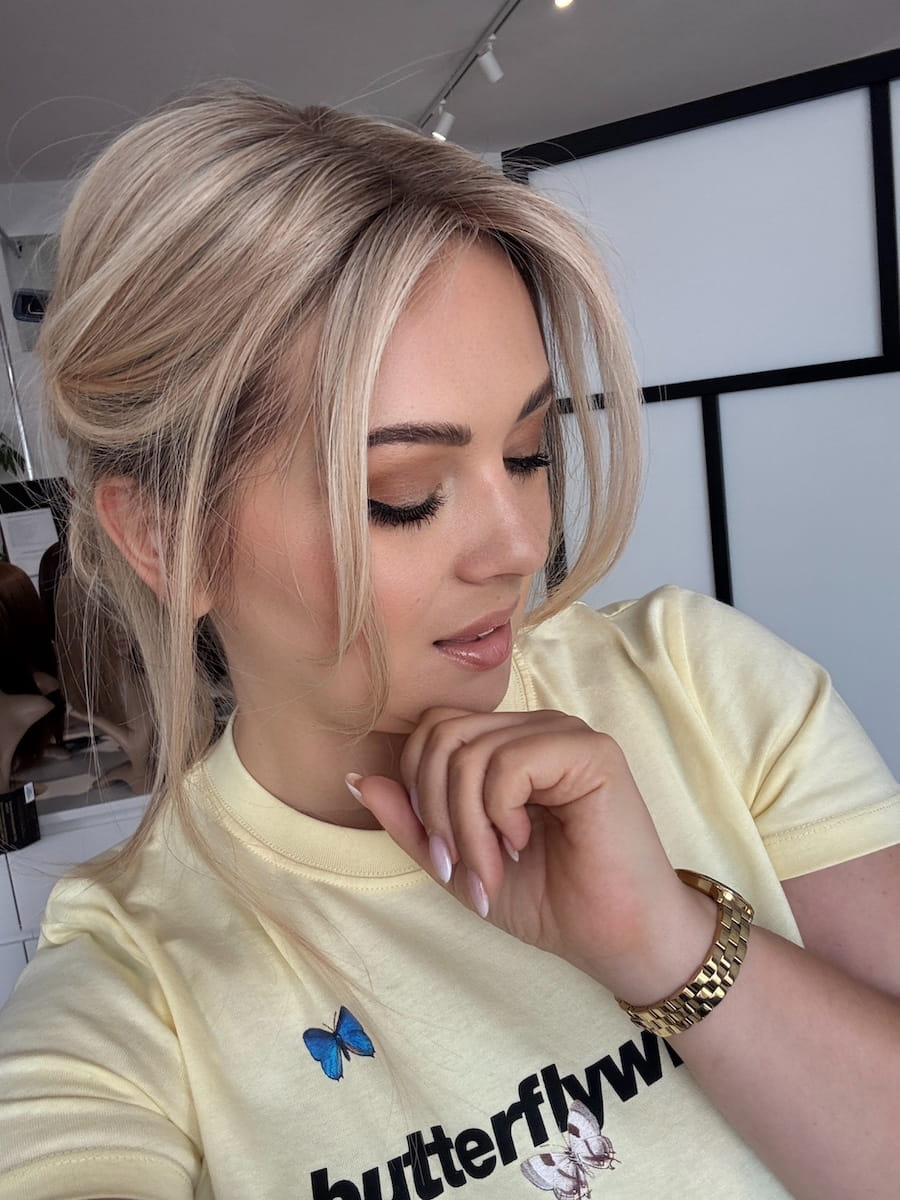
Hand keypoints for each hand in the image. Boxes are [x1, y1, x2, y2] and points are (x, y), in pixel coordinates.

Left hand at [352, 708, 716, 1000]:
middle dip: (434, 810)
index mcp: (508, 744)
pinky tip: (521, 842)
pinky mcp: (591, 751)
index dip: (417, 790)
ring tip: (490, 868)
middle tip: (457, 866)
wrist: (617, 939)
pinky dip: (497, 815)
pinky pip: (508, 764)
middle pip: (442, 734)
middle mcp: (536, 728)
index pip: (433, 729)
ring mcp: (565, 734)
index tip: (440, 858)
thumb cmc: (549, 900)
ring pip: (469, 752)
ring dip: (465, 825)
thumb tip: (356, 778)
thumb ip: (411, 821)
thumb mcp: (459, 861)